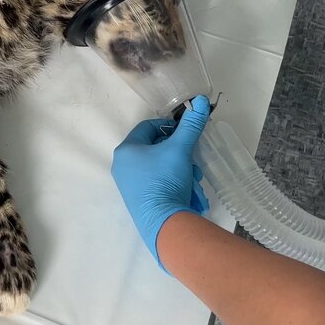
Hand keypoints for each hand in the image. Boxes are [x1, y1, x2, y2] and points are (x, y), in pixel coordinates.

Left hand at [111, 95, 211, 269]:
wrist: (164, 223)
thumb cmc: (165, 180)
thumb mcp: (180, 150)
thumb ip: (191, 126)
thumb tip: (202, 101)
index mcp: (126, 150)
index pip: (148, 127)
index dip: (170, 127)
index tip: (187, 133)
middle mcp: (123, 166)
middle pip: (156, 149)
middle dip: (180, 155)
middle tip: (194, 162)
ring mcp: (129, 185)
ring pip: (161, 169)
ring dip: (182, 172)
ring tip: (194, 181)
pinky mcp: (139, 201)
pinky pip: (159, 185)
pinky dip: (176, 186)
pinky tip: (191, 195)